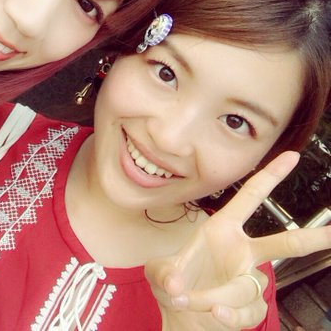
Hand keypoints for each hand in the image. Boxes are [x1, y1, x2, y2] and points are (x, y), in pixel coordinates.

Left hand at [145, 151, 330, 330]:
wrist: (181, 317)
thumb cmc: (174, 285)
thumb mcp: (159, 271)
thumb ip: (164, 274)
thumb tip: (177, 285)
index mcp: (222, 230)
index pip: (249, 198)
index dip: (270, 176)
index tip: (292, 155)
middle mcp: (241, 252)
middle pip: (281, 244)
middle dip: (310, 240)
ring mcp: (248, 279)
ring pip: (245, 287)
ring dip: (216, 296)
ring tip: (193, 301)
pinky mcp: (250, 305)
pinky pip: (245, 310)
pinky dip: (227, 315)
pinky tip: (215, 315)